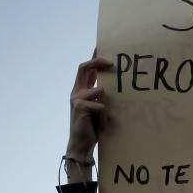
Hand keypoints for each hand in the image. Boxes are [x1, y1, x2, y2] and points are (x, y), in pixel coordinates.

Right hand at [66, 55, 114, 180]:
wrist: (81, 145)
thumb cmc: (93, 127)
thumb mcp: (100, 108)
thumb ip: (103, 96)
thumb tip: (116, 85)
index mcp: (80, 90)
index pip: (85, 68)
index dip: (93, 58)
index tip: (102, 47)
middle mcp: (76, 91)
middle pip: (84, 67)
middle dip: (98, 62)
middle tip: (112, 63)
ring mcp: (76, 98)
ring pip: (100, 91)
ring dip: (107, 106)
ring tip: (106, 119)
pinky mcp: (80, 107)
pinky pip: (101, 106)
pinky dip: (105, 116)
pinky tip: (102, 125)